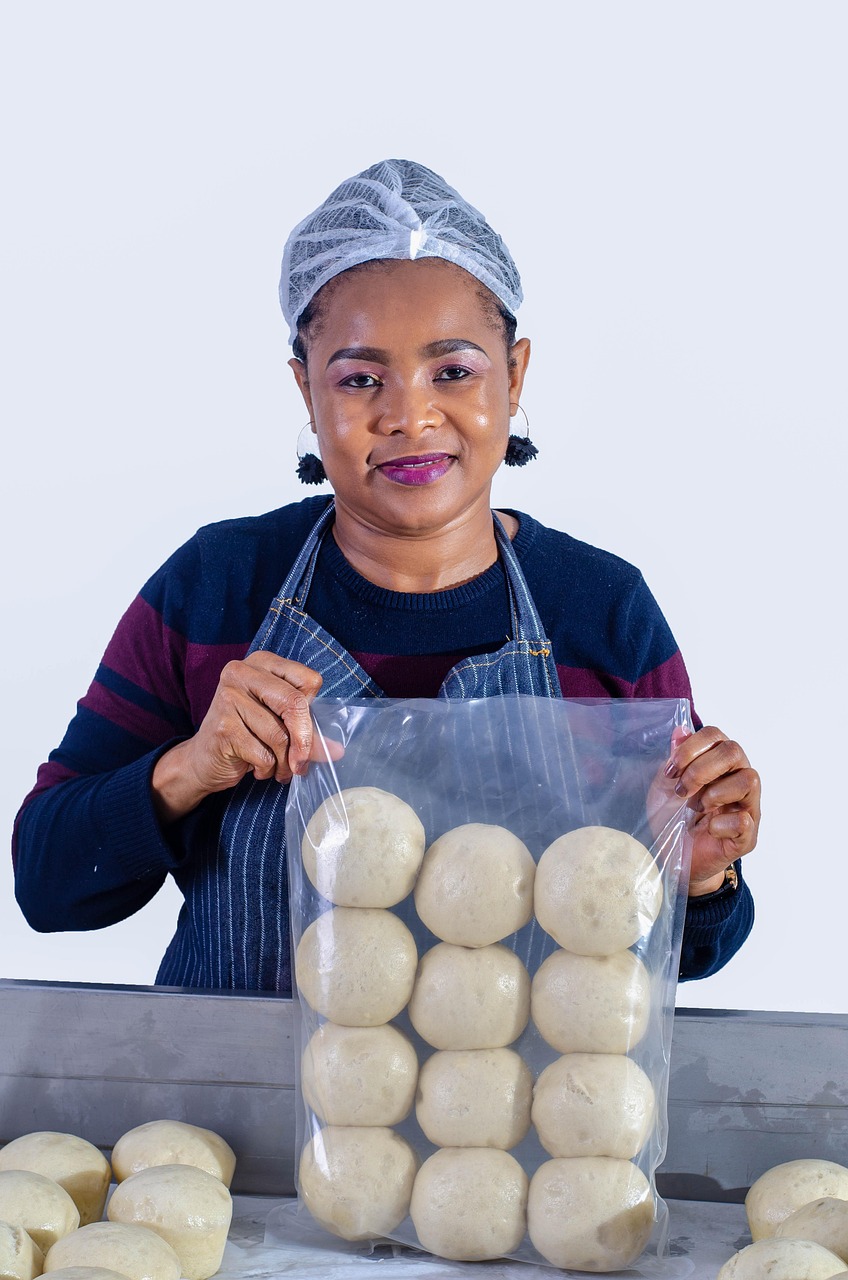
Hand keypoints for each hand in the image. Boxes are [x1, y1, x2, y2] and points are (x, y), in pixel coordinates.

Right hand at [151, 652, 342, 822]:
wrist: (203, 759)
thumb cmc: (247, 736)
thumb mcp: (279, 724)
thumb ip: (307, 730)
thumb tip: (337, 750)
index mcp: (262, 663)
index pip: (309, 680)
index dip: (312, 713)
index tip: (306, 732)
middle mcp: (241, 672)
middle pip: (295, 703)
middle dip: (304, 741)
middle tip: (301, 763)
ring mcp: (228, 697)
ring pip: (279, 735)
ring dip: (284, 762)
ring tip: (278, 769)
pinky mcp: (223, 726)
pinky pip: (263, 754)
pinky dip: (267, 769)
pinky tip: (258, 769)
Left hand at [664, 726, 760, 895]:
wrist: (674, 859)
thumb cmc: (673, 818)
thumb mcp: (665, 786)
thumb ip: (674, 759)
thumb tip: (680, 730)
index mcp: (718, 762)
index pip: (715, 735)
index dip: (692, 747)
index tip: (672, 770)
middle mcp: (738, 778)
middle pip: (734, 751)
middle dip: (701, 769)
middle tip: (682, 790)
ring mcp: (747, 806)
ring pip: (749, 779)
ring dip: (715, 793)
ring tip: (697, 808)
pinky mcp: (748, 835)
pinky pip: (745, 820)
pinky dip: (721, 824)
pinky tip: (708, 829)